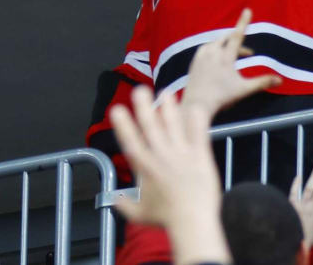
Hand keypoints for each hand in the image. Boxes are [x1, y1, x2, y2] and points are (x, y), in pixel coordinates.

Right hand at [110, 87, 230, 264]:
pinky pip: (198, 134)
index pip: (131, 141)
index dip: (123, 125)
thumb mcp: (139, 213)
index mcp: (145, 168)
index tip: (117, 109)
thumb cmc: (165, 219)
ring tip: (166, 93)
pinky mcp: (200, 156)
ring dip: (169, 108)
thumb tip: (112, 198)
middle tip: (140, 90)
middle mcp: (161, 157)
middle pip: (151, 127)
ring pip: (173, 126)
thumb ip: (123, 203)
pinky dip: (196, 121)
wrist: (192, 222)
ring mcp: (181, 155)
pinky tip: (195, 108)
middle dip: (144, 107)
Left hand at [182, 9, 280, 117]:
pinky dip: (213, 50)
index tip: (247, 10)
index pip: (237, 35)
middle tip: (247, 53)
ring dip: (225, 45)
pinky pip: (205, 49)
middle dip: (237, 41)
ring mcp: (201, 57)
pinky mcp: (194, 62)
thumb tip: (280, 79)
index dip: (243, 22)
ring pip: (215, 43)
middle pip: (226, 38)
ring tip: (232, 56)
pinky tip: (215, 59)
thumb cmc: (222, 98)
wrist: (196, 105)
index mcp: (225, 57)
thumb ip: (262, 82)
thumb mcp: (244, 90)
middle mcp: (212, 53)